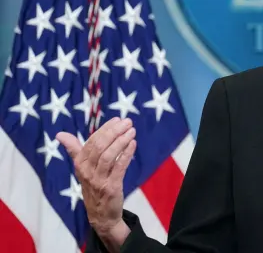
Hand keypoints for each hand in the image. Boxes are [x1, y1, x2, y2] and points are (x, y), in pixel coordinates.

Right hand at [56, 117, 137, 249]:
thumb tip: (59, 134)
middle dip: (114, 132)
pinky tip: (133, 144)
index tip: (117, 119)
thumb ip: (74, 149)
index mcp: (79, 164)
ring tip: (132, 131)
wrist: (100, 214)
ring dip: (121, 141)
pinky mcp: (110, 187)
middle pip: (100, 147)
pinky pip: (119, 168)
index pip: (91, 141)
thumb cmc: (93, 185)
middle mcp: (86, 171)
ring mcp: (98, 180)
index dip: (105, 129)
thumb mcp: (82, 168)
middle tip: (128, 122)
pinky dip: (126, 154)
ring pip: (108, 156)